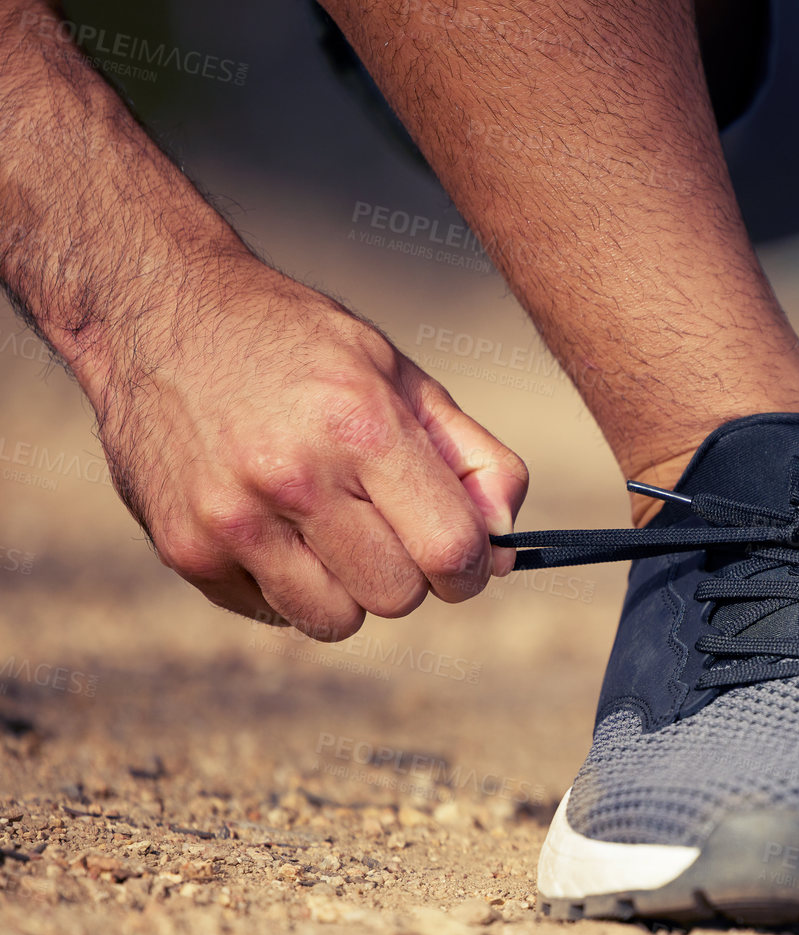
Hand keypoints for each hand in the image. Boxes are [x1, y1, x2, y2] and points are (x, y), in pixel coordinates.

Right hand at [85, 253, 527, 640]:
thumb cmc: (298, 345)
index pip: (451, 550)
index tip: (466, 556)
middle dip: (410, 574)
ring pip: (336, 621)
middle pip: (398, 597)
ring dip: (349, 589)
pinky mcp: (185, 549)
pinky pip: (273, 614)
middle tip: (388, 528)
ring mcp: (230, 520)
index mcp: (360, 426)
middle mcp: (292, 478)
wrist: (155, 313)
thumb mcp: (400, 375)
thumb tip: (506, 546)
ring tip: (329, 528)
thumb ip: (473, 459)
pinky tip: (274, 525)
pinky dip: (289, 586)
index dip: (473, 567)